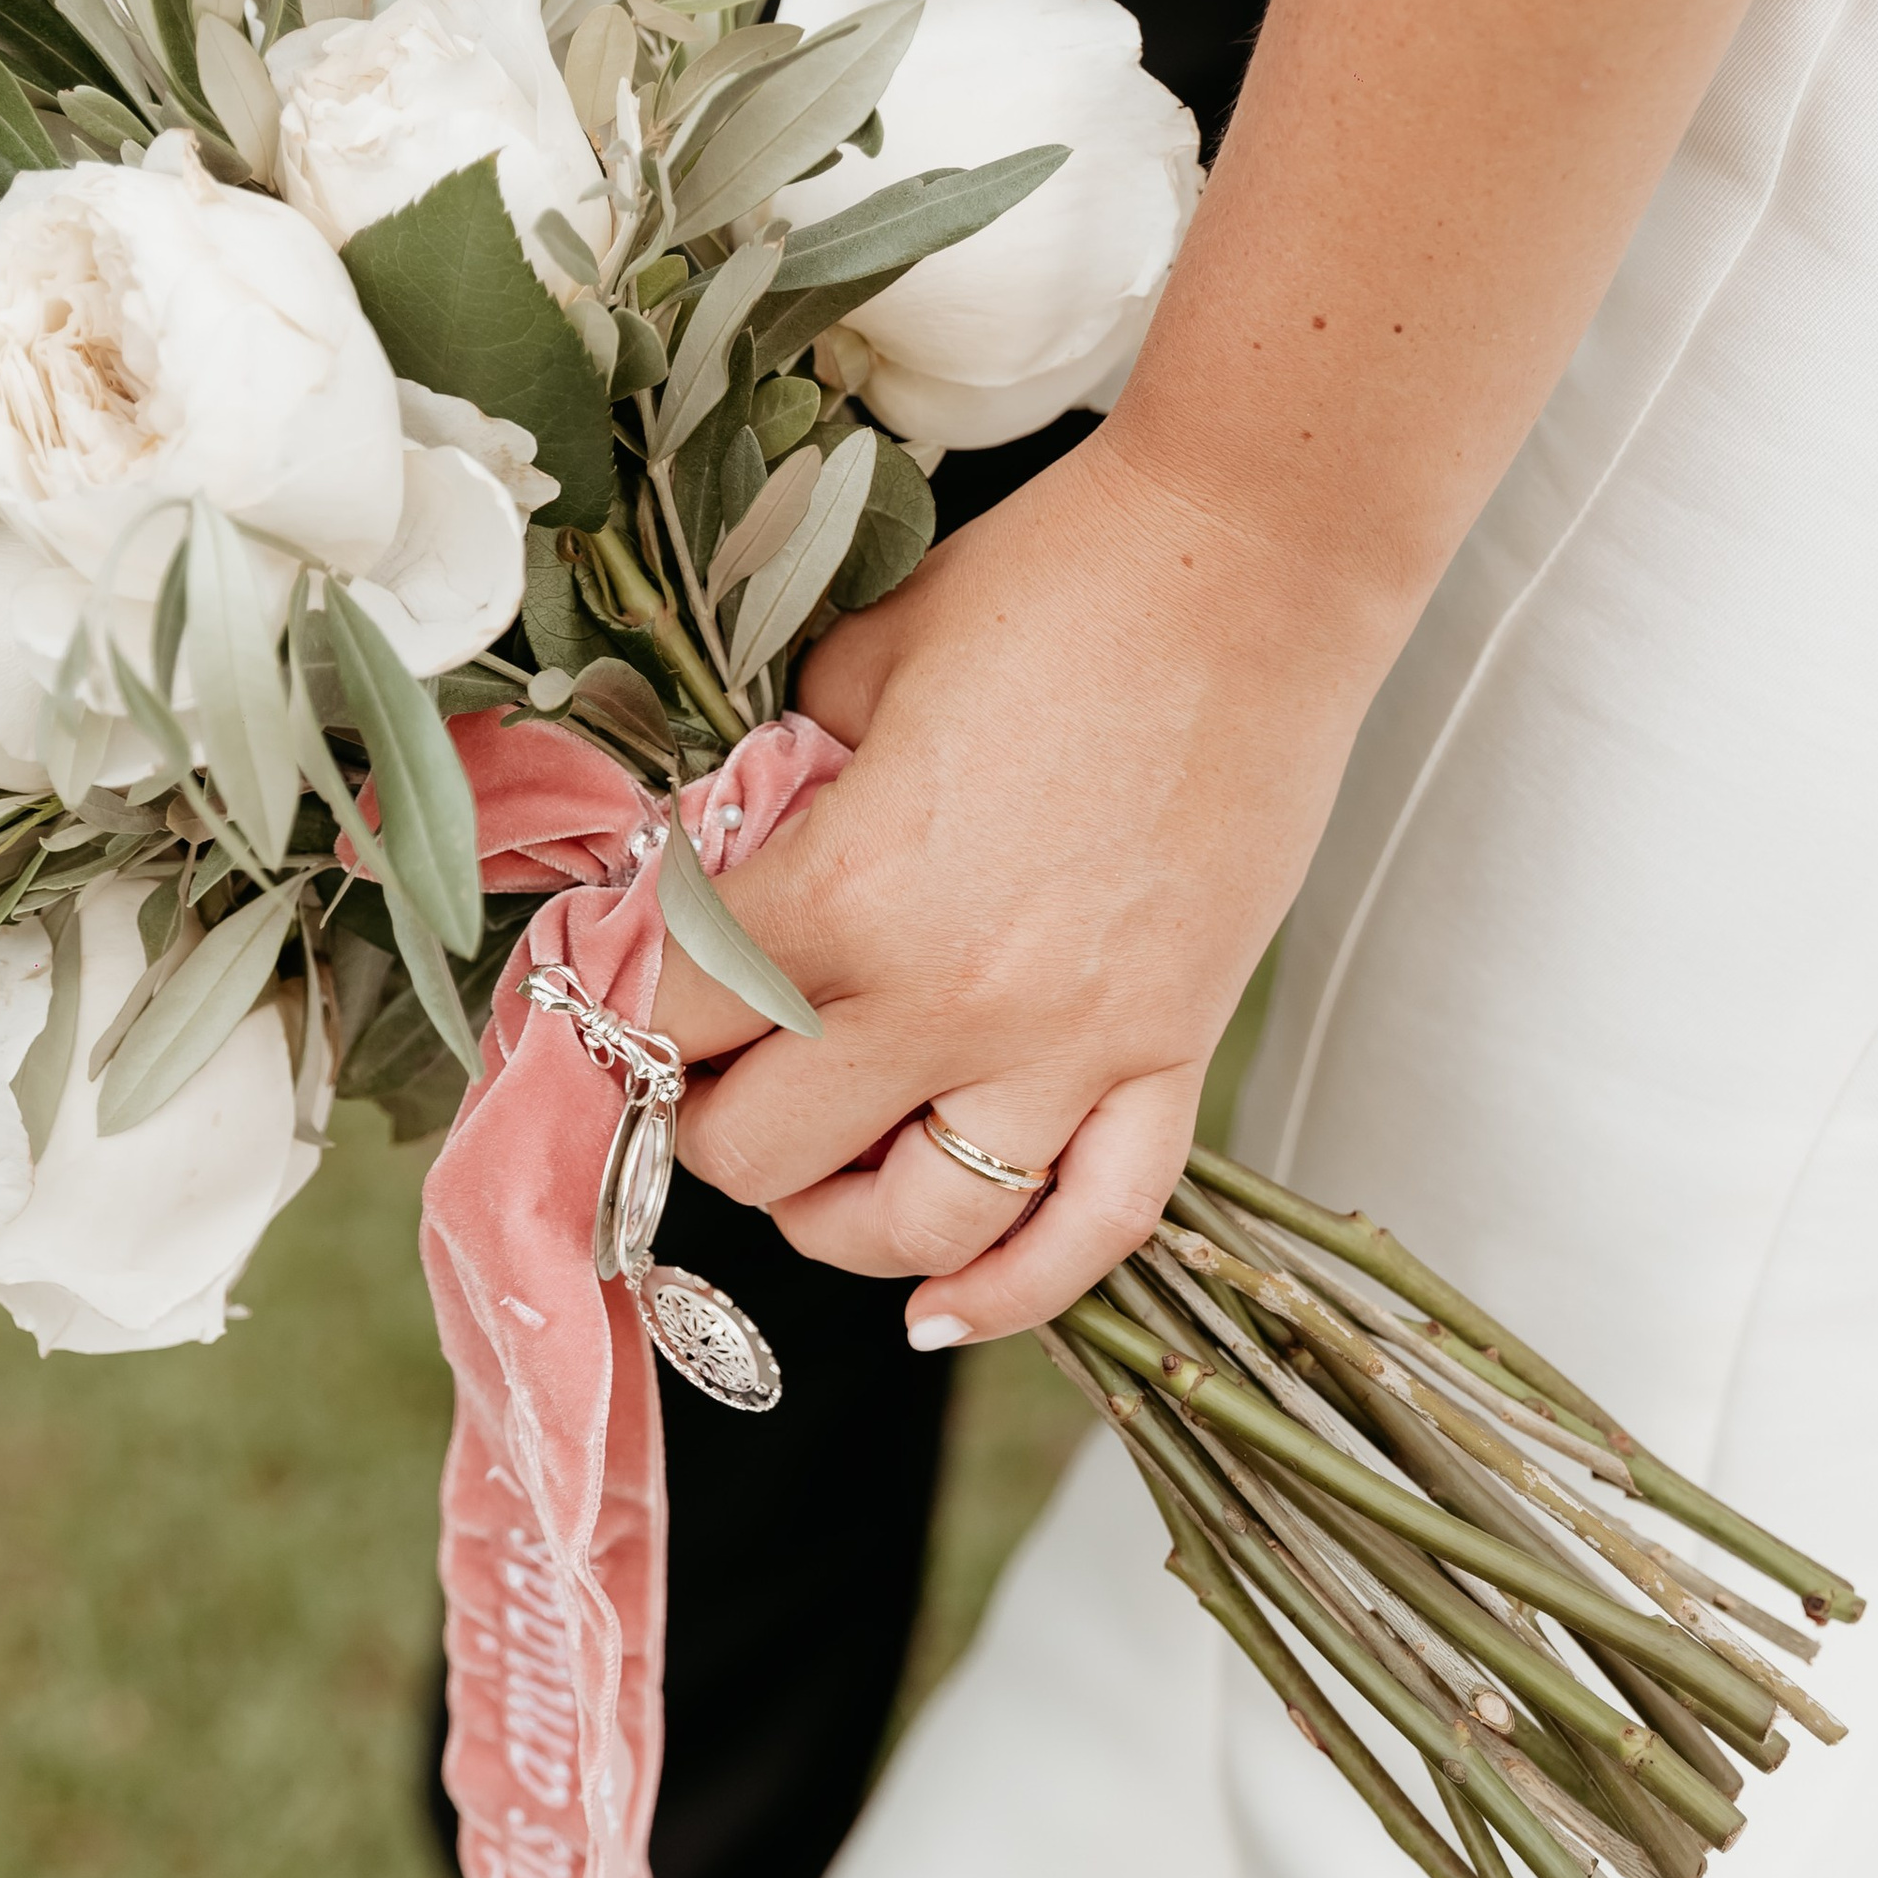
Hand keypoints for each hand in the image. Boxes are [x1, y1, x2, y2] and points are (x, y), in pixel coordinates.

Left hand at [658, 429, 1398, 1343]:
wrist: (1257, 565)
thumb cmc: (1060, 585)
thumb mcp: (859, 662)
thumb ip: (780, 782)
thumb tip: (732, 857)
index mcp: (844, 891)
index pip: (668, 1014)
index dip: (622, 1006)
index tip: (620, 988)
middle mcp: (947, 1003)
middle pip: (758, 1154)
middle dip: (709, 1115)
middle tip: (712, 1063)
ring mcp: (1069, 1049)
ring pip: (910, 1230)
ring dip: (832, 1217)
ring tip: (817, 1167)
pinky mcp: (1169, 1055)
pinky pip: (1092, 1230)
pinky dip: (1012, 1293)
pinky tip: (943, 1312)